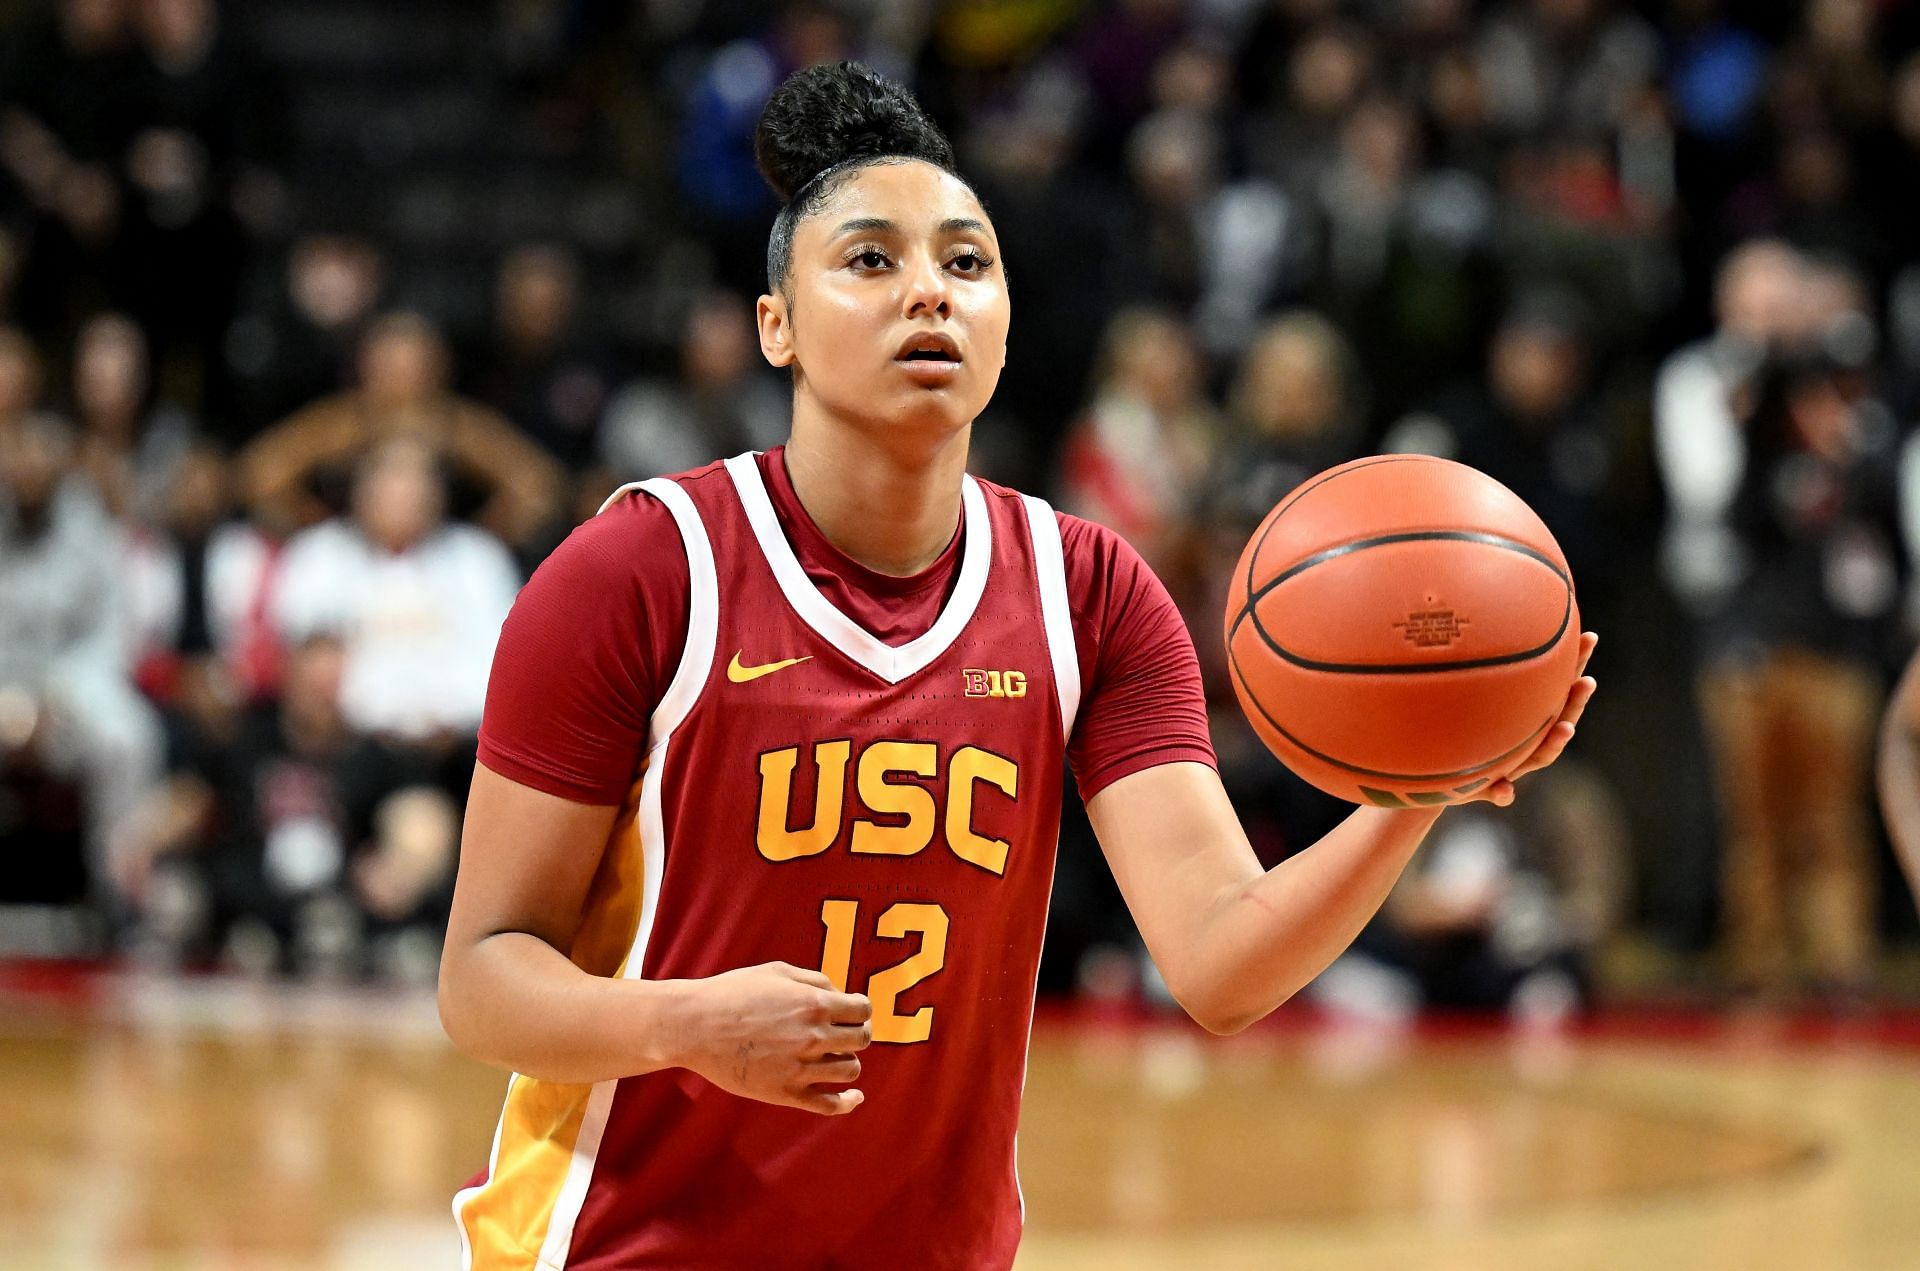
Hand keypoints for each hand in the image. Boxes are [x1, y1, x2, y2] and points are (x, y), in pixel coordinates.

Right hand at [676, 962, 871, 1115]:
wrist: (694, 1025)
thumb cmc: (733, 993)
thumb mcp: (776, 972)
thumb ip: (814, 980)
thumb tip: (839, 994)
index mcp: (814, 1004)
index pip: (863, 1010)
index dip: (860, 1010)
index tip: (851, 1012)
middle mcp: (813, 1037)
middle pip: (861, 1040)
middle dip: (856, 1033)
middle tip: (844, 1032)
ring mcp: (800, 1068)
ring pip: (850, 1070)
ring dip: (846, 1061)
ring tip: (832, 1056)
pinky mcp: (785, 1093)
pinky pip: (829, 1105)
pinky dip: (848, 1102)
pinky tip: (854, 1098)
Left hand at [1465, 631, 1597, 807]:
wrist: (1444, 782)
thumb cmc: (1464, 737)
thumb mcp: (1474, 709)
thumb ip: (1484, 684)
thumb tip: (1504, 637)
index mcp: (1531, 718)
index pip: (1559, 687)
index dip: (1575, 664)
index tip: (1588, 638)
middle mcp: (1530, 741)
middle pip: (1560, 718)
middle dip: (1575, 701)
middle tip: (1587, 681)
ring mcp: (1514, 766)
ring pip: (1540, 755)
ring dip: (1554, 744)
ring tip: (1566, 729)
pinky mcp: (1492, 789)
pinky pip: (1499, 792)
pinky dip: (1502, 794)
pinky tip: (1505, 793)